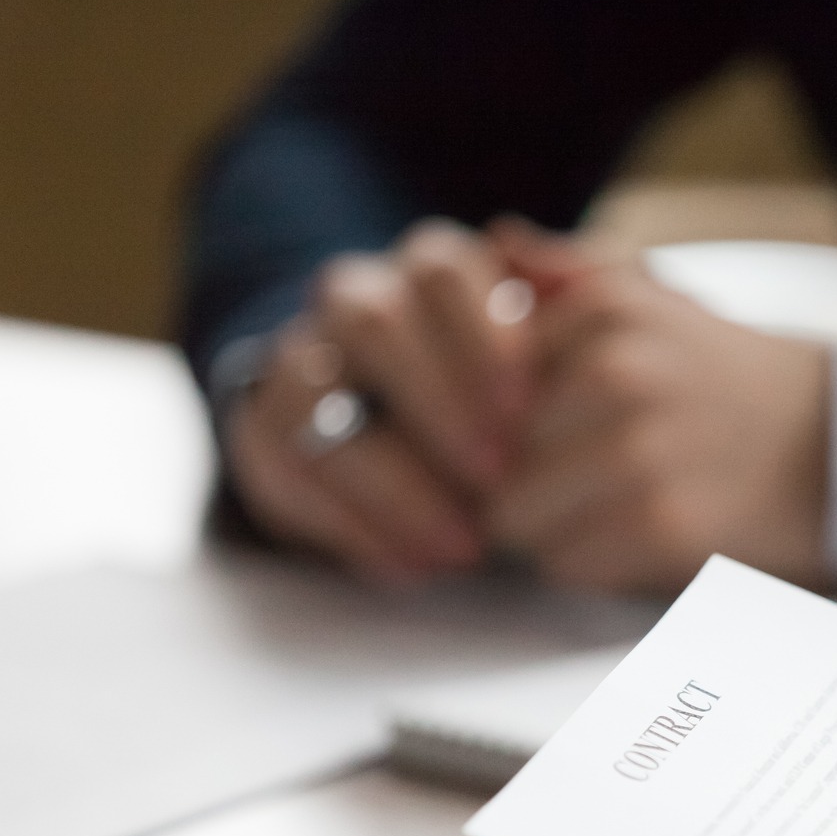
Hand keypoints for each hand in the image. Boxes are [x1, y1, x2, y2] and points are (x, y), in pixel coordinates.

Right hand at [224, 219, 532, 583]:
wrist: (405, 426)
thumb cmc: (505, 391)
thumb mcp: (550, 351)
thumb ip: (566, 313)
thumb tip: (574, 283)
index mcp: (428, 269)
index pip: (442, 270)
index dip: (482, 335)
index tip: (524, 409)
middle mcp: (353, 300)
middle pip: (374, 322)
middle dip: (437, 402)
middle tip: (496, 478)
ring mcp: (299, 361)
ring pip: (317, 400)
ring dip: (393, 483)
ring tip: (460, 547)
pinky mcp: (262, 430)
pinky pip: (285, 471)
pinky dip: (351, 527)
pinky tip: (410, 566)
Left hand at [485, 221, 831, 593]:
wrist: (835, 446)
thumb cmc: (722, 380)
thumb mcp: (656, 299)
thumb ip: (569, 271)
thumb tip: (496, 240)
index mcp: (604, 307)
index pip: (476, 383)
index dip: (494, 419)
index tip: (534, 428)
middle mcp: (616, 370)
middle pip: (489, 455)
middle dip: (516, 477)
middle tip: (580, 474)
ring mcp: (638, 450)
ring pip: (516, 516)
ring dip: (547, 525)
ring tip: (607, 503)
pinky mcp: (661, 524)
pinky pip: (565, 563)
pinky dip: (590, 562)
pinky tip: (636, 533)